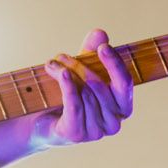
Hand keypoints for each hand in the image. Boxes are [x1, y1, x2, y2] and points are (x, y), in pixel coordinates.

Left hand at [37, 28, 132, 145]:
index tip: (103, 47)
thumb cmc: (68, 96)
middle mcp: (114, 123)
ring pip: (83, 93)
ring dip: (65, 74)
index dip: (115, 64)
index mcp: (123, 107)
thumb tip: (100, 33)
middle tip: (61, 56)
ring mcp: (96, 132)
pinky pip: (74, 105)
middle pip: (98, 85)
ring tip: (51, 65)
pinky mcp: (76, 134)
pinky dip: (67, 86)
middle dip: (79, 66)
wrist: (42, 123)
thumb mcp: (80, 71)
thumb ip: (91, 53)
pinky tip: (62, 73)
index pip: (125, 83)